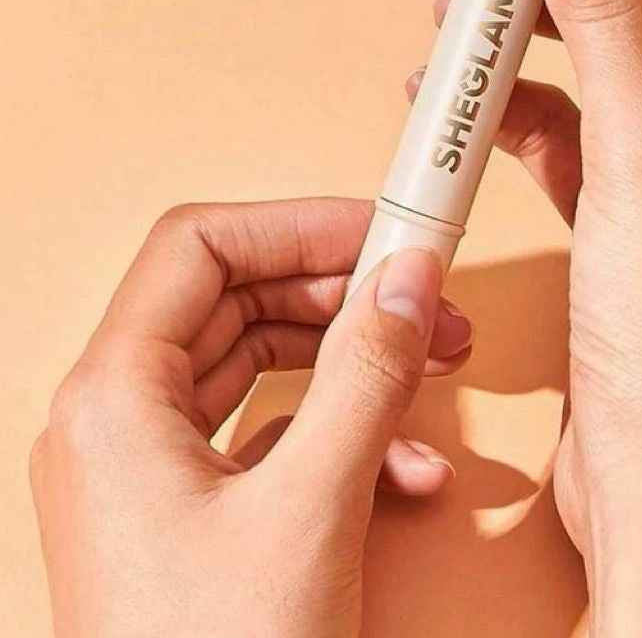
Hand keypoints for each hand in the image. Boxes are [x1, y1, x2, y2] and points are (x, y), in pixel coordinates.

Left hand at [30, 199, 472, 637]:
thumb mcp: (312, 505)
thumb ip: (367, 373)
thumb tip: (409, 276)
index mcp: (114, 398)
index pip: (200, 249)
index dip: (296, 225)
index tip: (379, 228)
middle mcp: (123, 420)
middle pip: (238, 302)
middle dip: (341, 293)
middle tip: (423, 294)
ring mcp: (157, 467)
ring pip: (262, 365)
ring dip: (352, 357)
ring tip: (435, 360)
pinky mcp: (197, 508)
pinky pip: (272, 432)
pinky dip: (341, 428)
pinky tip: (406, 462)